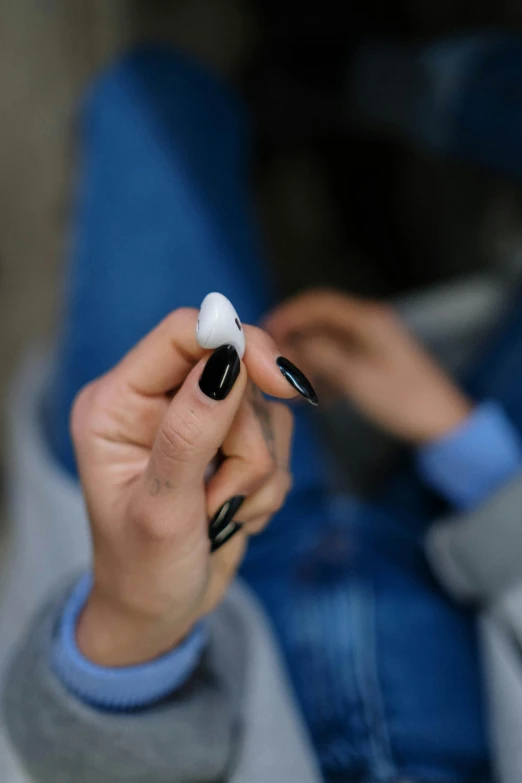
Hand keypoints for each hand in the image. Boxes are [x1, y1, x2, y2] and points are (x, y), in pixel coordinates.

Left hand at [72, 309, 295, 666]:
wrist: (159, 613)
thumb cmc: (142, 570)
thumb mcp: (162, 507)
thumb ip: (191, 431)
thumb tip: (228, 360)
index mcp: (117, 403)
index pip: (181, 335)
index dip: (235, 342)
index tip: (279, 379)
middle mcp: (156, 402)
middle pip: (235, 373)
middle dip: (244, 443)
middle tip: (221, 493)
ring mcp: (196, 422)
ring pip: (263, 412)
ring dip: (254, 472)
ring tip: (218, 512)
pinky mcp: (228, 444)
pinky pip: (277, 441)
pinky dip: (266, 486)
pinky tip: (233, 514)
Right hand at [265, 289, 471, 443]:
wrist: (442, 424)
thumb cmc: (404, 400)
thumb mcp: (356, 377)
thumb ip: (320, 356)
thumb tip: (288, 346)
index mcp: (366, 320)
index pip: (317, 303)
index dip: (287, 315)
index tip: (264, 334)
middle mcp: (368, 325)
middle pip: (320, 324)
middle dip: (294, 343)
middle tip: (271, 366)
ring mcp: (372, 344)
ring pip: (327, 344)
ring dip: (307, 362)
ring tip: (290, 387)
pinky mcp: (374, 363)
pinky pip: (339, 360)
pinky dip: (323, 373)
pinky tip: (315, 396)